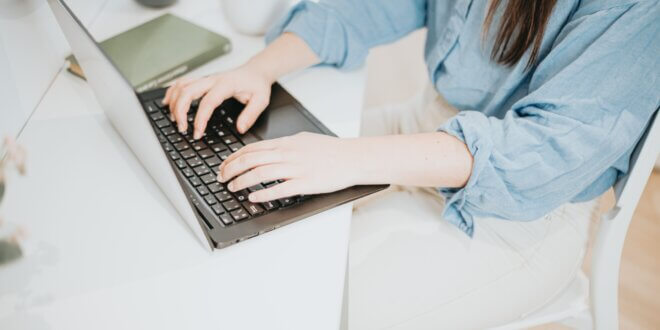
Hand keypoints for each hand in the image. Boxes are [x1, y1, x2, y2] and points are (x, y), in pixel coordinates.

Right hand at [162, 64, 272, 138]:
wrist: (256, 71)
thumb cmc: (257, 84)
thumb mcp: (261, 100)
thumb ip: (251, 114)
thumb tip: (240, 128)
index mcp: (226, 84)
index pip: (208, 102)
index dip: (200, 118)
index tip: (197, 133)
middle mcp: (213, 79)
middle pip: (187, 91)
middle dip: (180, 111)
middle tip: (182, 128)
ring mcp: (206, 78)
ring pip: (182, 86)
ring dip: (174, 102)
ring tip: (175, 120)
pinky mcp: (202, 80)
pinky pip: (182, 82)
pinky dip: (172, 92)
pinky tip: (168, 103)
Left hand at [217, 132, 357, 202]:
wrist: (352, 157)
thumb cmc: (331, 150)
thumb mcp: (304, 140)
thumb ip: (285, 145)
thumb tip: (269, 150)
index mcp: (287, 143)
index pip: (253, 148)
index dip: (234, 157)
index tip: (224, 165)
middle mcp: (288, 154)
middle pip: (251, 159)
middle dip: (231, 169)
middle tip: (221, 177)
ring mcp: (296, 168)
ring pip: (261, 173)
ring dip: (242, 181)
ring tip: (232, 187)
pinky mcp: (306, 183)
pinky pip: (280, 189)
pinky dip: (263, 193)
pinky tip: (253, 197)